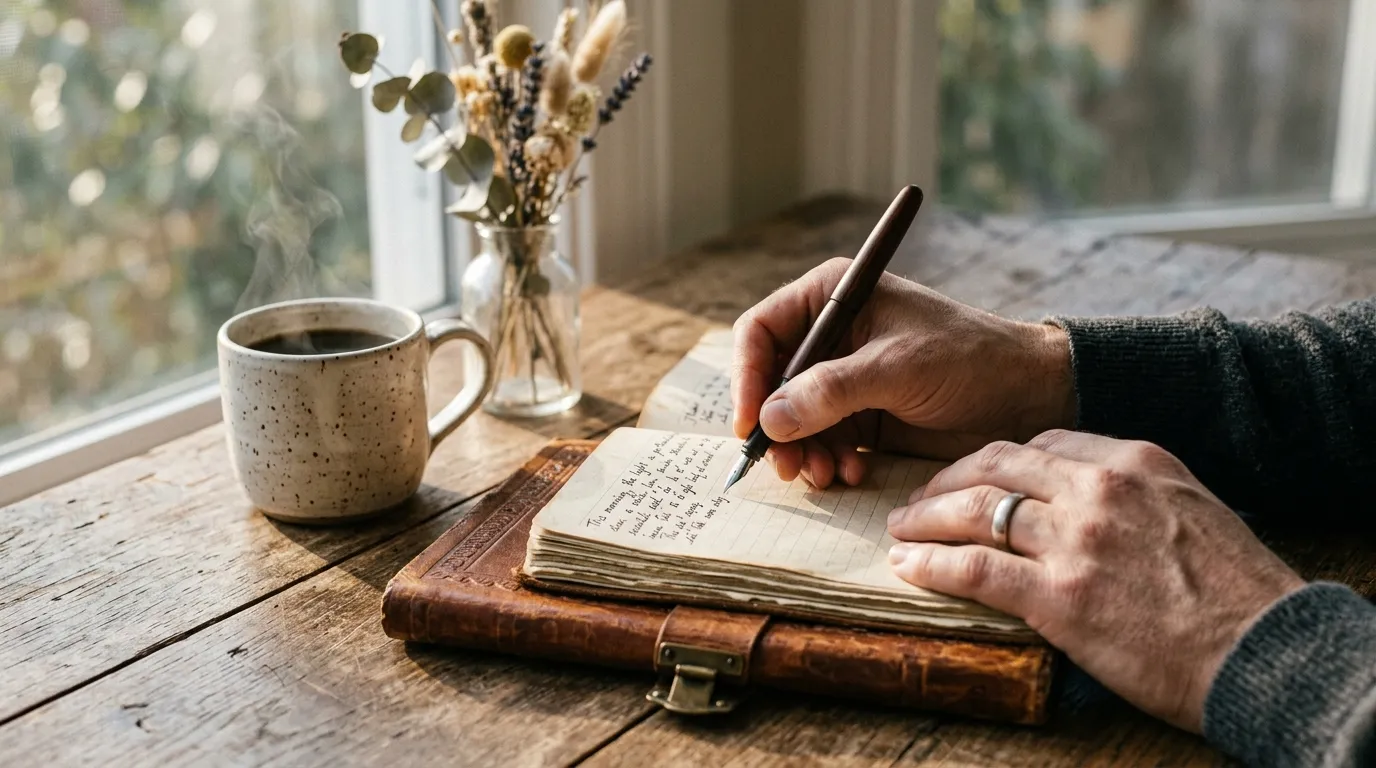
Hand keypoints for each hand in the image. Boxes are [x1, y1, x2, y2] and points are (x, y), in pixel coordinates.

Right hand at [732, 258, 1074, 486]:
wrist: (1029, 396)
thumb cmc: (970, 359)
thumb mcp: (898, 368)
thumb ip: (832, 391)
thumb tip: (769, 419)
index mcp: (834, 296)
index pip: (762, 331)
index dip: (748, 376)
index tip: (750, 423)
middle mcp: (831, 334)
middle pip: (771, 381)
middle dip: (775, 426)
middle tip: (787, 466)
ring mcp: (844, 377)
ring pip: (792, 418)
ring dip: (801, 450)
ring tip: (824, 475)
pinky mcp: (861, 413)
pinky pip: (822, 439)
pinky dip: (827, 459)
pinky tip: (850, 472)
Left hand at [885, 430, 1304, 730]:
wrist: (1264, 649)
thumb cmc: (1236, 589)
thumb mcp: (1191, 509)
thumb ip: (1133, 493)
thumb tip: (1081, 500)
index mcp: (1134, 459)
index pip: (1041, 441)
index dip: (994, 460)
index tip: (972, 477)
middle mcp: (1098, 488)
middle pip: (995, 465)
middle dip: (946, 480)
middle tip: (918, 497)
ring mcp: (1075, 540)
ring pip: (975, 511)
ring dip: (926, 519)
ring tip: (901, 529)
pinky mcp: (1057, 596)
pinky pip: (973, 568)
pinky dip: (931, 564)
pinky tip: (908, 566)